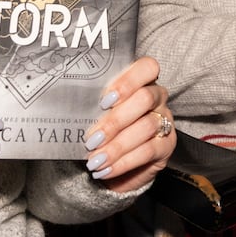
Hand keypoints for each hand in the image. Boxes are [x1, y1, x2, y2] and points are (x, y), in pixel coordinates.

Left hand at [84, 56, 174, 193]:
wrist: (114, 166)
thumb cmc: (102, 133)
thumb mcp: (96, 116)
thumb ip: (91, 108)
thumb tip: (69, 108)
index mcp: (140, 82)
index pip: (146, 68)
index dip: (127, 81)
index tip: (104, 100)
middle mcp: (157, 97)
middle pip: (145, 98)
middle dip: (116, 120)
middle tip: (92, 139)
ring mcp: (165, 120)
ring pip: (147, 126)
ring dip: (117, 145)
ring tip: (95, 159)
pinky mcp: (166, 146)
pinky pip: (148, 151)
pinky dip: (123, 162)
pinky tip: (105, 169)